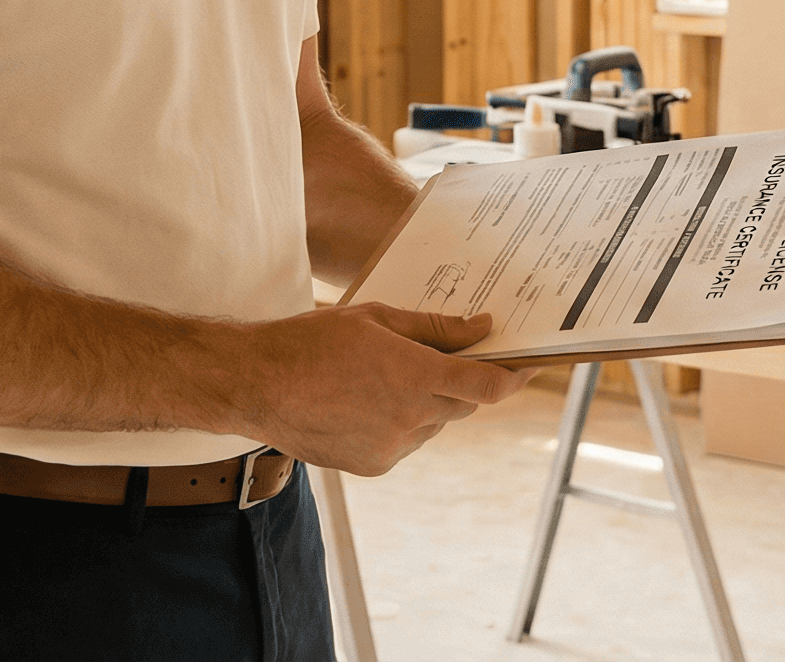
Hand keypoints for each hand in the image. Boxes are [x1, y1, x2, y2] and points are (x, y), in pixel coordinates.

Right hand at [227, 303, 530, 476]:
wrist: (256, 384)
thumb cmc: (312, 340)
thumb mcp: (377, 319)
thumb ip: (434, 328)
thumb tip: (481, 329)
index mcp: (414, 376)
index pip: (486, 386)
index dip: (514, 377)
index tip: (529, 365)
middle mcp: (410, 418)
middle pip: (462, 403)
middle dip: (462, 382)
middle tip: (451, 358)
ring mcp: (392, 447)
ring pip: (432, 423)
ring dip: (427, 402)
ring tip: (386, 376)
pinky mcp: (374, 465)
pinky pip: (405, 441)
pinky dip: (401, 422)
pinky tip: (366, 400)